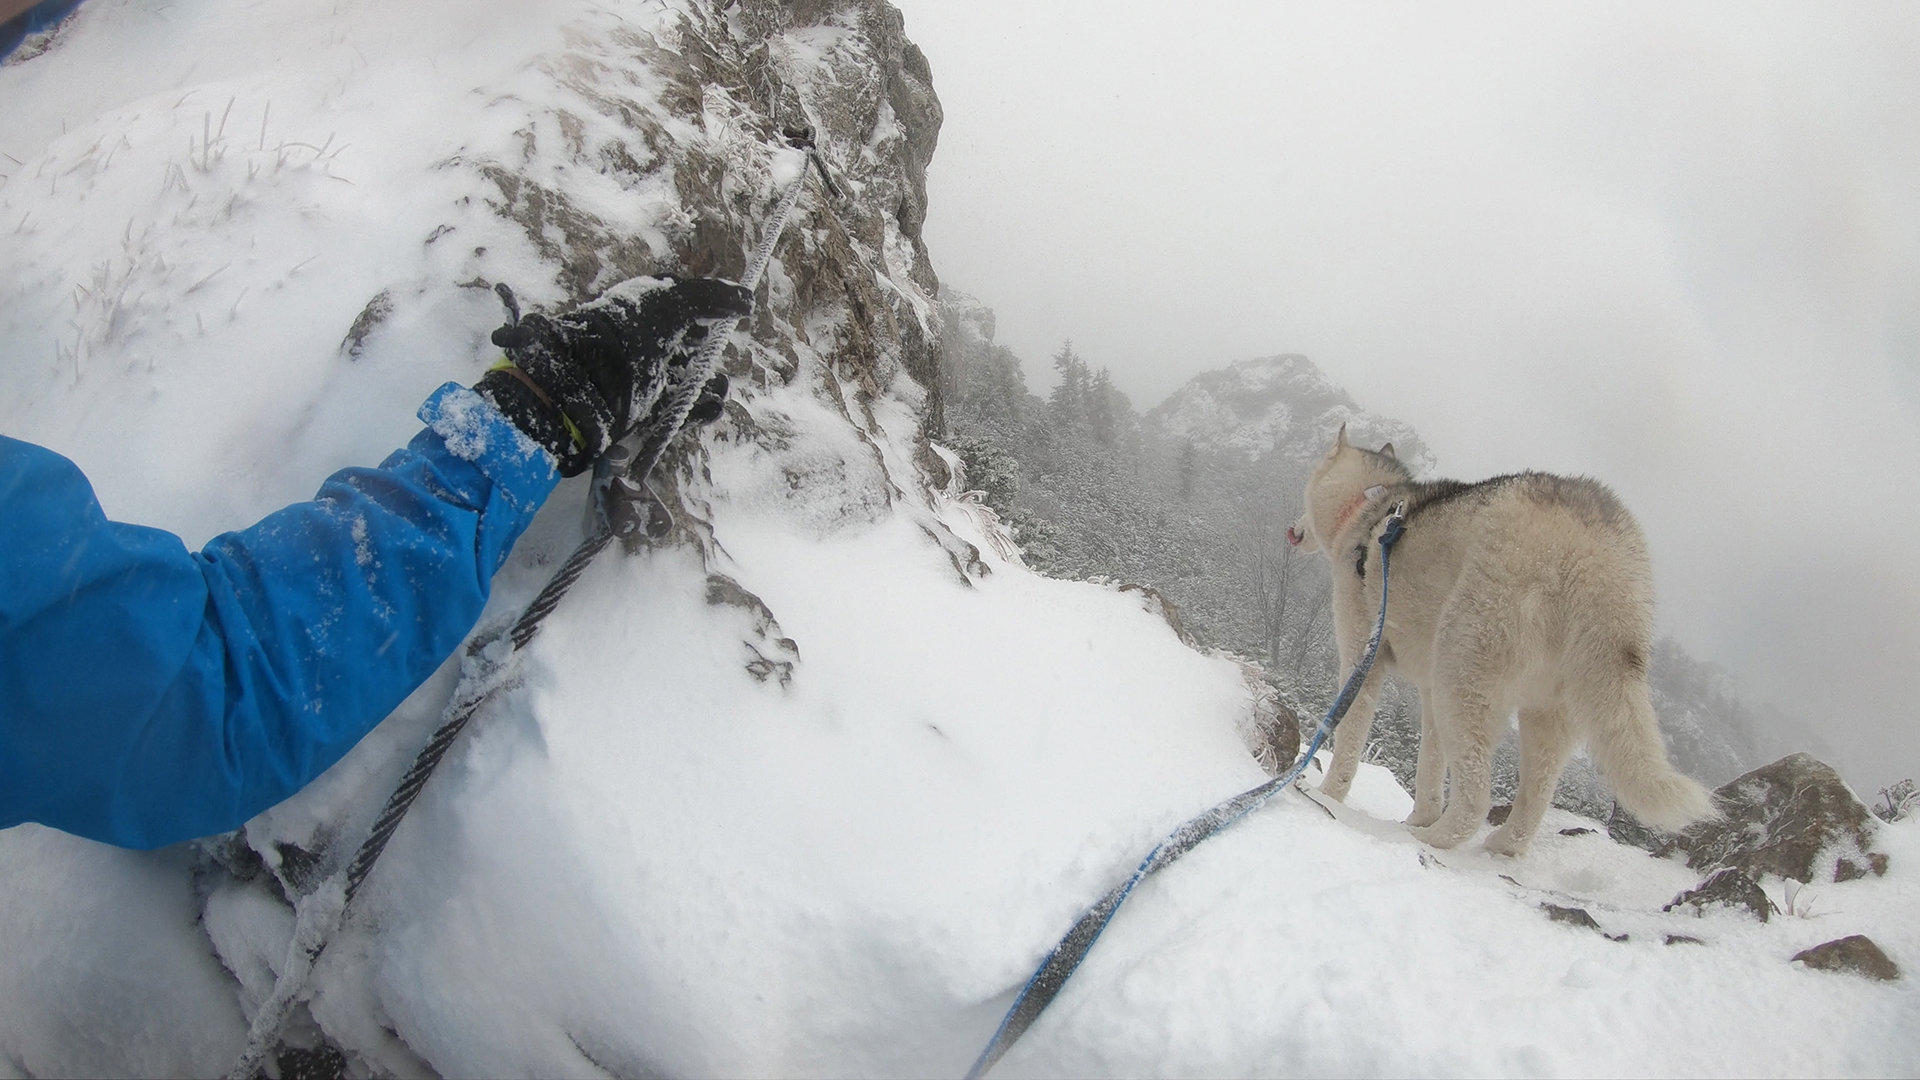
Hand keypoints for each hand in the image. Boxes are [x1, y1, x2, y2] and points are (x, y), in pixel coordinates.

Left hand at [479, 277, 751, 475]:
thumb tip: (748, 299)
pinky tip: (712, 403)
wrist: (592, 381)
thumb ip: (712, 297)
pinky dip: (703, 408)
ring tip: (719, 384)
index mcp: (646, 311)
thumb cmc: (630, 331)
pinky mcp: (651, 410)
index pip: (684, 307)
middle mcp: (647, 343)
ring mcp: (649, 377)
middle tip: (718, 348)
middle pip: (691, 345)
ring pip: (691, 378)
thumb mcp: (672, 300)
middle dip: (710, 348)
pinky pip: (685, 408)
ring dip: (711, 382)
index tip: (729, 314)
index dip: (709, 309)